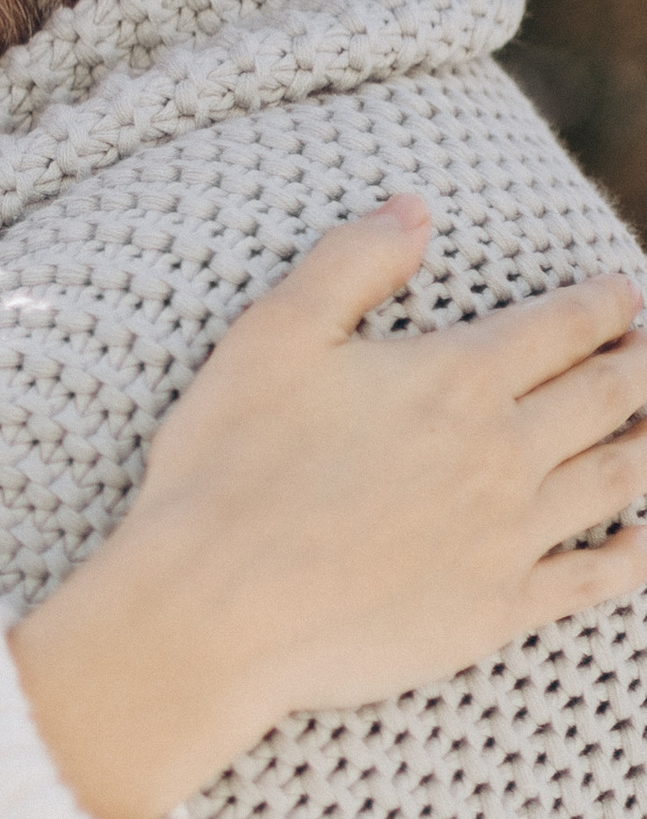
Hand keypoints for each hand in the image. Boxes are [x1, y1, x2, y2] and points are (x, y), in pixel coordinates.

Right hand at [9, 198, 646, 818]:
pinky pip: (597, 577)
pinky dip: (637, 552)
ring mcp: (509, 535)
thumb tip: (415, 208)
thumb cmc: (226, 469)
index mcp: (456, 377)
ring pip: (618, 478)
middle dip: (641, 365)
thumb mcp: (271, 337)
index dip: (604, 303)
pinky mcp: (498, 608)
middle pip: (608, 395)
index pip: (562, 325)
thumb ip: (349, 263)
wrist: (214, 611)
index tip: (624, 294)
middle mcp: (503, 452)